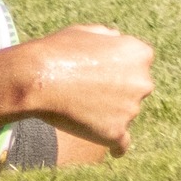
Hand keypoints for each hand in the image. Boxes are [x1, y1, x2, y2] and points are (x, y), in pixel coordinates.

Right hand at [18, 24, 155, 155]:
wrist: (38, 77)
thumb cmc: (58, 50)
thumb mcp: (86, 31)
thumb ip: (109, 37)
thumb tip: (118, 40)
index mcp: (139, 54)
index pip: (138, 64)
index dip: (118, 67)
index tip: (100, 71)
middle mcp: (142, 81)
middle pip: (135, 90)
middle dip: (118, 90)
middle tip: (88, 89)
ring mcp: (131, 109)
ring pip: (124, 114)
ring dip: (108, 113)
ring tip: (78, 107)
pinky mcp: (117, 133)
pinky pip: (122, 144)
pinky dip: (116, 145)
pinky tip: (110, 149)